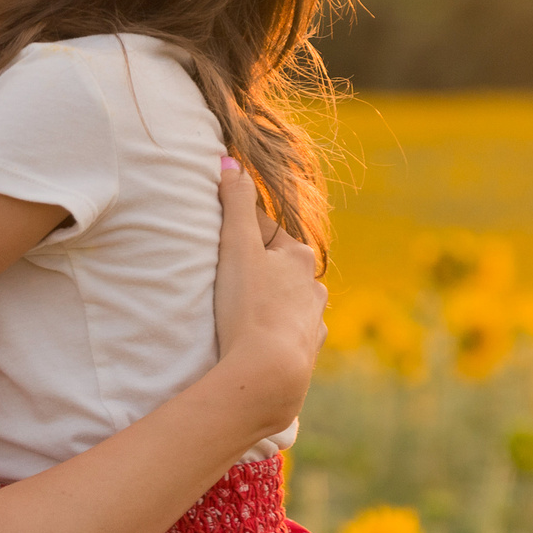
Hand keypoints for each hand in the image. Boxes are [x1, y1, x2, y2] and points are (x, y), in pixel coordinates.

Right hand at [209, 161, 326, 439]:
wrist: (269, 373)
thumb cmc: (249, 306)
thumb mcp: (236, 247)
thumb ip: (233, 203)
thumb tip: (230, 160)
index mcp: (297, 256)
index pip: (265, 231)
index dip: (238, 235)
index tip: (220, 243)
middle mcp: (312, 286)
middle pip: (280, 268)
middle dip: (259, 270)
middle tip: (229, 279)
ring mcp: (313, 320)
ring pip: (289, 301)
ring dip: (271, 302)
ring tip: (245, 312)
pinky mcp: (307, 352)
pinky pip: (290, 334)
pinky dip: (277, 333)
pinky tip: (262, 341)